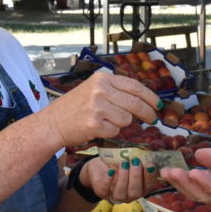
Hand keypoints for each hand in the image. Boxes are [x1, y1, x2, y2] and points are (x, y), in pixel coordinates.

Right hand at [38, 70, 158, 150]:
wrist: (52, 123)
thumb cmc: (75, 108)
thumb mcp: (94, 90)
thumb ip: (116, 91)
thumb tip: (145, 101)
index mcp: (103, 78)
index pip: (135, 86)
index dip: (150, 96)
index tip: (158, 104)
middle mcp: (100, 90)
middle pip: (135, 103)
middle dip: (148, 113)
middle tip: (153, 119)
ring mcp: (97, 106)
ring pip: (126, 119)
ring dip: (121, 124)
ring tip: (105, 121)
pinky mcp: (94, 123)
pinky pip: (115, 131)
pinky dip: (110, 133)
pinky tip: (97, 128)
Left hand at [80, 155, 160, 202]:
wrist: (99, 167)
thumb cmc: (118, 163)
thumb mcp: (129, 160)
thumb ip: (138, 158)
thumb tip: (146, 151)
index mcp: (140, 187)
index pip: (149, 185)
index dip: (151, 176)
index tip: (150, 164)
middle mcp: (129, 194)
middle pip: (135, 192)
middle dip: (136, 176)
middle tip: (135, 161)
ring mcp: (115, 196)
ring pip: (121, 193)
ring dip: (123, 178)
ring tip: (123, 163)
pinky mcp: (102, 192)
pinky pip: (105, 189)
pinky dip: (108, 180)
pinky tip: (110, 170)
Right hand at [159, 143, 210, 206]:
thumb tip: (197, 155)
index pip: (201, 182)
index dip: (184, 177)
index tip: (168, 168)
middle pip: (199, 192)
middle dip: (181, 183)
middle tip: (166, 172)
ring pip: (207, 196)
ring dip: (190, 184)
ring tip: (178, 173)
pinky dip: (209, 185)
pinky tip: (198, 176)